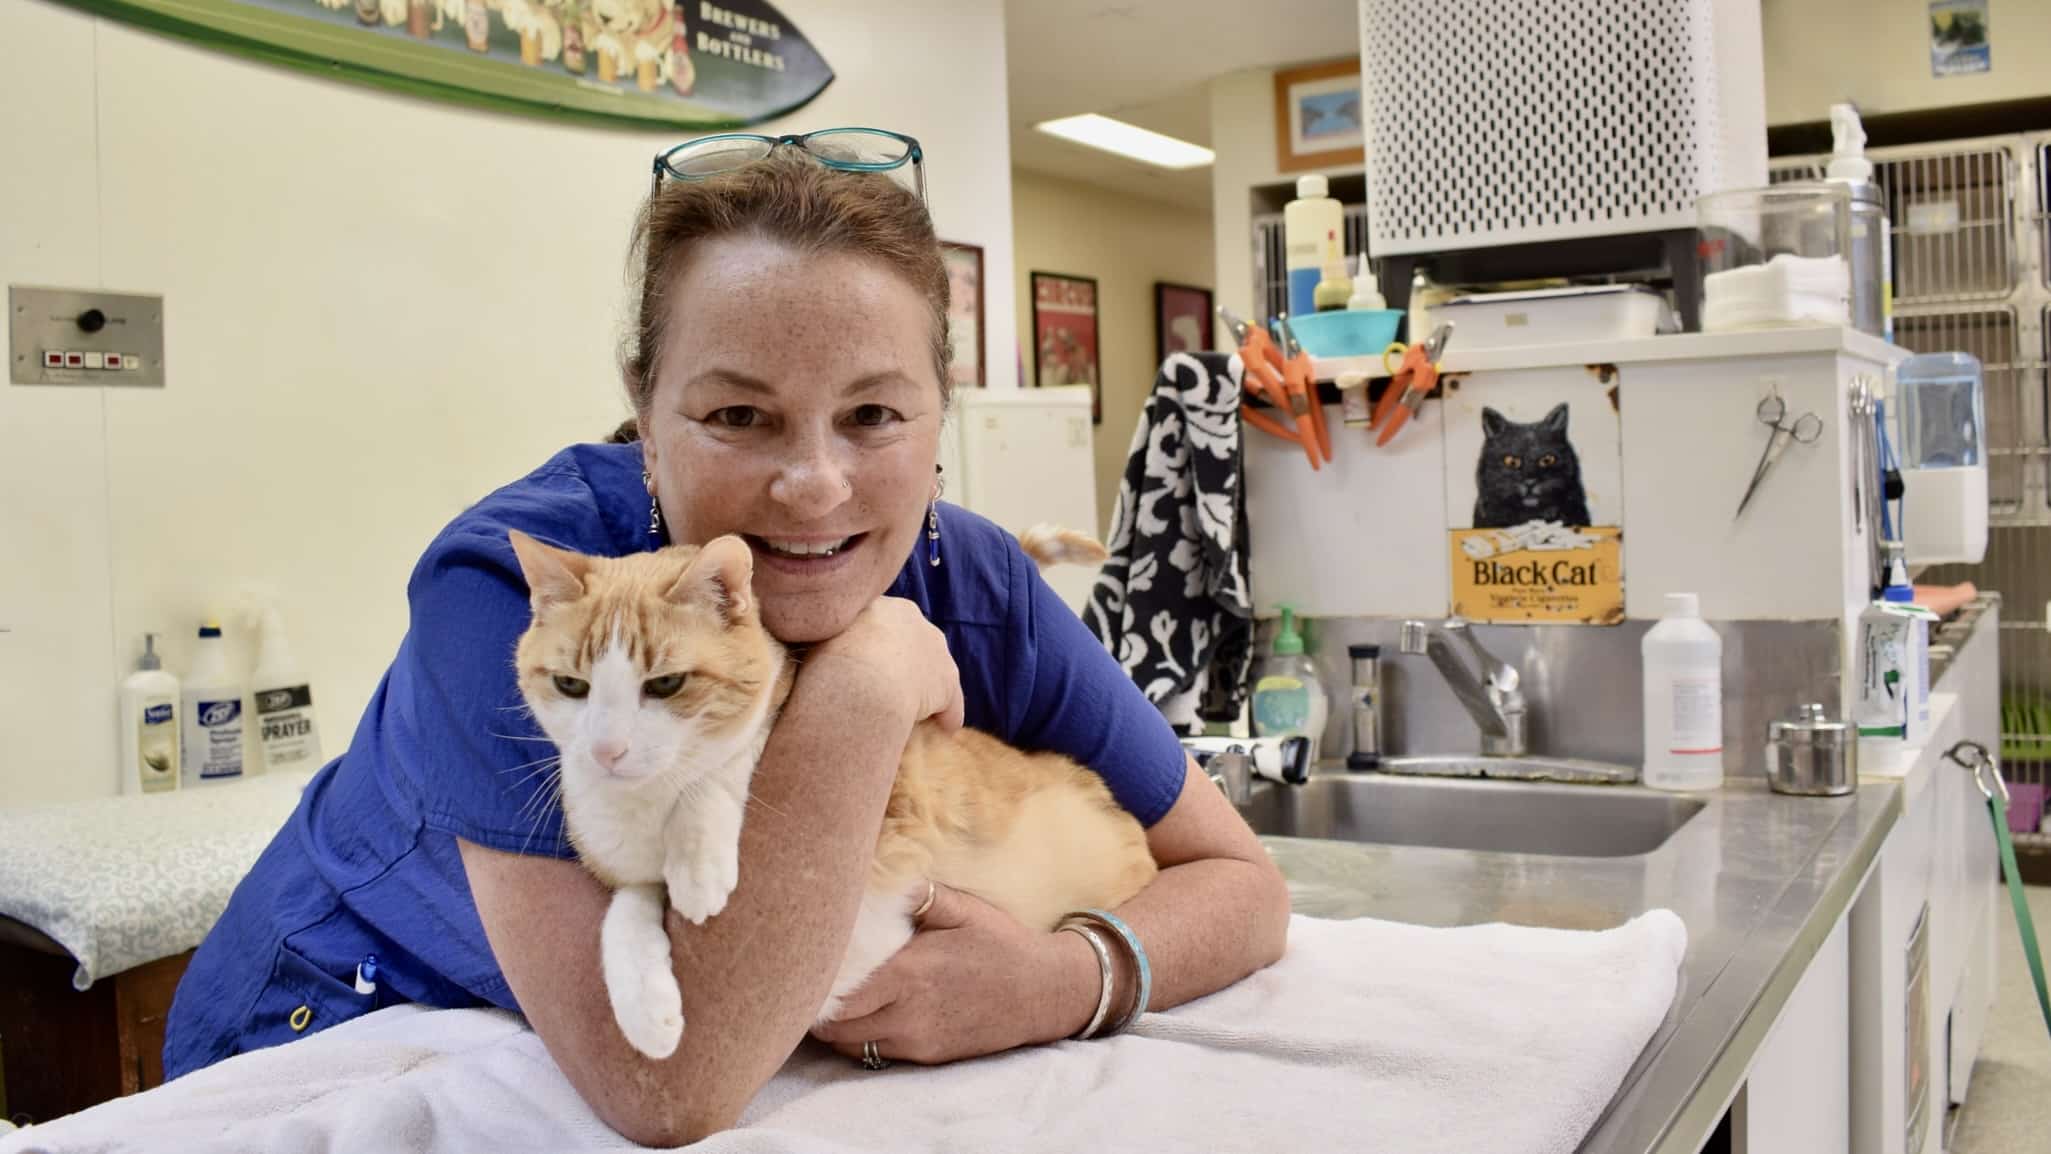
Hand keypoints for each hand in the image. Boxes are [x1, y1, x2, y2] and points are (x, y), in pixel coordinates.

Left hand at [809, 884, 1085, 1064]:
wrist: (1044, 992)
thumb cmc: (1000, 943)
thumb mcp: (961, 907)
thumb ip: (913, 895)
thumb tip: (871, 874)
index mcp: (909, 972)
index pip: (837, 991)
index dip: (812, 981)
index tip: (801, 962)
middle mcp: (907, 1013)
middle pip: (834, 1025)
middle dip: (813, 1007)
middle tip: (804, 980)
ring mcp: (917, 1040)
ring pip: (850, 1043)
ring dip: (834, 1025)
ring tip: (827, 997)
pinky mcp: (926, 1056)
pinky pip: (875, 1052)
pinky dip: (859, 1036)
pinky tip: (861, 1012)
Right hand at [810, 596, 963, 732]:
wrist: (858, 678)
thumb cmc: (825, 657)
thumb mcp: (818, 637)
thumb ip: (823, 638)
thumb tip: (802, 642)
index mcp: (881, 605)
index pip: (884, 625)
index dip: (874, 645)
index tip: (863, 662)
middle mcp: (913, 620)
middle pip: (912, 642)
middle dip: (903, 662)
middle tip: (886, 687)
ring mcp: (933, 650)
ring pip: (932, 670)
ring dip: (925, 689)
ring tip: (912, 712)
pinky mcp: (946, 681)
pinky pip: (949, 700)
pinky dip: (946, 714)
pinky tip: (944, 730)